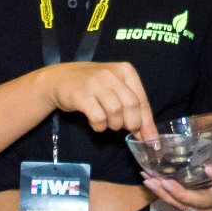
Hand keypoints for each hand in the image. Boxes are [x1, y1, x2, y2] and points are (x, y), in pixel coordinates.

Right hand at [40, 61, 156, 138]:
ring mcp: (95, 83)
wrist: (60, 79)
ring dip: (114, 124)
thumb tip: (147, 134)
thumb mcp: (115, 89)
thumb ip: (132, 107)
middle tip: (124, 128)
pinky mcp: (81, 95)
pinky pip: (98, 117)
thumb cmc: (93, 85)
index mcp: (125, 70)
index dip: (147, 122)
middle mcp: (111, 74)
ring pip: (115, 112)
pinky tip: (96, 123)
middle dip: (131, 124)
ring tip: (108, 122)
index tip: (151, 140)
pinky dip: (100, 126)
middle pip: (131, 106)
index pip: (142, 99)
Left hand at [145, 128, 211, 210]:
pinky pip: (173, 203)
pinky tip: (148, 179)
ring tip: (151, 180)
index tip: (208, 167)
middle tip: (167, 182)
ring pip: (183, 206)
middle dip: (183, 194)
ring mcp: (200, 206)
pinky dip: (160, 193)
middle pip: (201, 202)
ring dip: (166, 194)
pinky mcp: (187, 206)